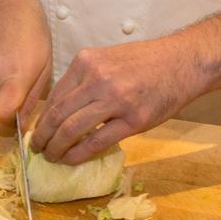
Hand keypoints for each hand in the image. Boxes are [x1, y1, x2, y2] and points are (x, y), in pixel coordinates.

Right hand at [0, 0, 51, 127]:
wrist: (3, 1)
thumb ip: (32, 98)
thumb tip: (23, 125)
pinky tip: (4, 67)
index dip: (10, 125)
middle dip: (7, 114)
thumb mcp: (45, 64)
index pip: (0, 117)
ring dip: (1, 99)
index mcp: (14, 75)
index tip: (21, 120)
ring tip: (15, 79)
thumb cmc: (33, 31)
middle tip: (22, 101)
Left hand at [30, 36, 208, 164]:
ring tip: (52, 157)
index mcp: (86, 62)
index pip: (54, 96)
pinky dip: (79, 154)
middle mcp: (97, 79)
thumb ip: (85, 79)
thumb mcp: (108, 59)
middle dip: (43, 136)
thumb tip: (61, 109)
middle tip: (38, 149)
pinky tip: (71, 160)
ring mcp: (115, 100)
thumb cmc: (146, 62)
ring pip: (72, 130)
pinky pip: (97, 141)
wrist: (183, 62)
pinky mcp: (133, 120)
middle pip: (58, 114)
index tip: (37, 131)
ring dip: (57, 148)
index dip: (41, 118)